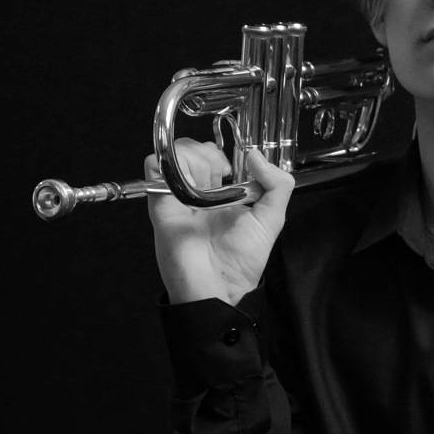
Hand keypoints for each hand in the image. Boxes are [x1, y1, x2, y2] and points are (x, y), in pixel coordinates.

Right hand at [146, 140, 294, 304]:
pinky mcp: (160, 201)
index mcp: (222, 195)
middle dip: (210, 154)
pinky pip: (155, 166)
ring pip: (177, 152)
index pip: (215, 155)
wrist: (217, 285)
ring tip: (205, 185)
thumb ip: (278, 185)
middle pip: (194, 148)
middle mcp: (198, 193)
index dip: (226, 151)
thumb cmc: (241, 262)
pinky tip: (188, 183)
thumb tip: (257, 155)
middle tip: (221, 175)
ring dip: (194, 159)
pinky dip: (169, 164)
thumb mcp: (272, 220)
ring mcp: (178, 196)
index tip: (238, 163)